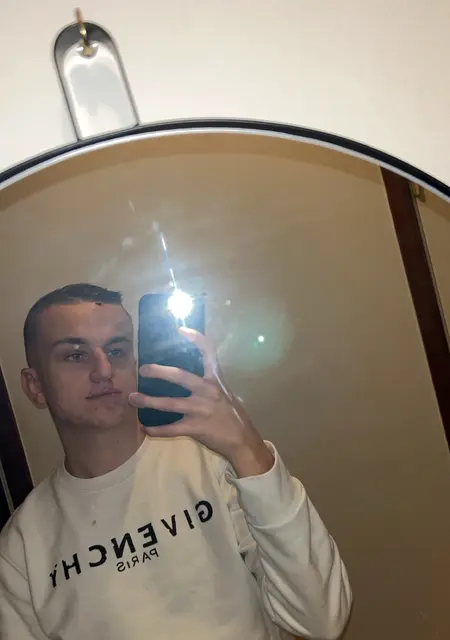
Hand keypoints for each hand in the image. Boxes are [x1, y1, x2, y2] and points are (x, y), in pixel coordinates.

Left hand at [128, 328, 273, 476]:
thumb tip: (184, 373)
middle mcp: (208, 391)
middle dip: (159, 372)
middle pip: (180, 376)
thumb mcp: (223, 391)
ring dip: (148, 401)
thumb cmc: (231, 413)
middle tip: (142, 369)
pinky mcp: (196, 428)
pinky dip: (157, 429)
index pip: (208, 352)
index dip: (196, 338)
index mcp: (215, 379)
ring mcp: (201, 410)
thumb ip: (207, 381)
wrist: (242, 439)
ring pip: (170, 404)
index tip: (181, 330)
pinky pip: (172, 429)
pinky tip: (146, 428)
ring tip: (132, 398)